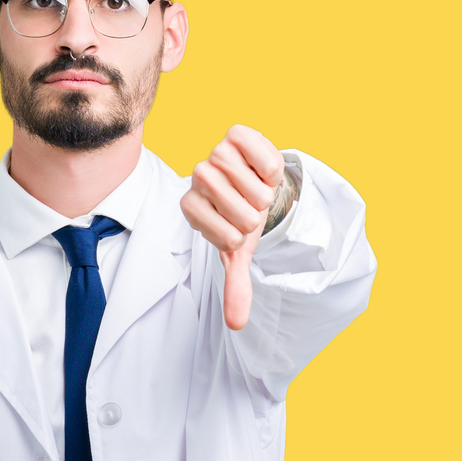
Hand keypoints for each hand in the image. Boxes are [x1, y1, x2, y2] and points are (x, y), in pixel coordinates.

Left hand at [180, 125, 283, 329]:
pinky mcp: (235, 135)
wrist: (254, 181)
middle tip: (250, 207)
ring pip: (254, 185)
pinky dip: (270, 164)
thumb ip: (235, 284)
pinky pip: (261, 153)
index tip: (236, 227)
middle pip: (244, 211)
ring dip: (265, 191)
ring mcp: (215, 154)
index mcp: (191, 208)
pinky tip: (261, 168)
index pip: (229, 236)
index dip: (242, 235)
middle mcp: (197, 179)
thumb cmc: (240, 217)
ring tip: (256, 188)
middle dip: (256, 214)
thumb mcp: (237, 250)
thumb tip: (236, 324)